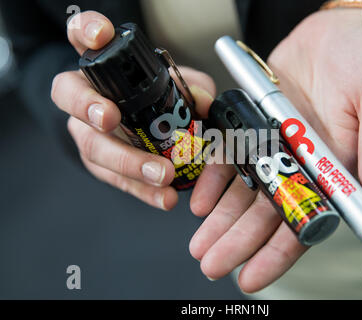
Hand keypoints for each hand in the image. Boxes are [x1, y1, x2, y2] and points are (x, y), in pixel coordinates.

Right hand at [51, 11, 215, 210]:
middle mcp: (86, 94)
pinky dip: (142, 190)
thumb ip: (192, 88)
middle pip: (70, 94)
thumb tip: (204, 103)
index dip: (86, 31)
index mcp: (103, 65)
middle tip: (110, 118)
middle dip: (88, 106)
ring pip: (93, 145)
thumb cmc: (154, 98)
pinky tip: (164, 197)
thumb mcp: (179, 86)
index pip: (84, 36)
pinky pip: (115, 179)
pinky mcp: (98, 163)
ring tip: (160, 173)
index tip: (99, 35)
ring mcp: (87, 130)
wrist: (136, 126)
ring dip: (127, 161)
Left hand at [189, 8, 361, 292]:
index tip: (250, 276)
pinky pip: (230, 156)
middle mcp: (299, 164)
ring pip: (243, 191)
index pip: (304, 221)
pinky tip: (200, 201)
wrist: (340, 29)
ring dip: (220, 219)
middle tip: (211, 264)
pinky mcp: (253, 124)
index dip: (277, 252)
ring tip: (199, 244)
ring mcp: (273, 146)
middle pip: (266, 213)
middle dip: (237, 241)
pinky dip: (214, 178)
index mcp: (331, 170)